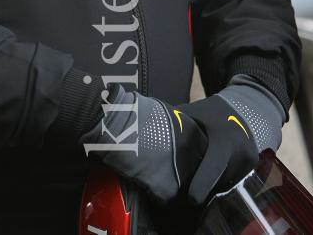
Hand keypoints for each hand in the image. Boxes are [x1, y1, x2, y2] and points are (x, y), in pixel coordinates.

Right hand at [80, 87, 207, 204]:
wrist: (113, 119)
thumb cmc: (130, 112)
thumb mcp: (162, 113)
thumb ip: (175, 128)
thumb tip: (173, 140)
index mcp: (192, 131)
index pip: (199, 155)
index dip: (185, 160)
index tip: (175, 162)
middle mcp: (191, 150)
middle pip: (192, 173)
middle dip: (178, 173)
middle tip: (161, 170)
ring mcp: (180, 168)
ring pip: (181, 189)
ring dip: (167, 185)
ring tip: (152, 178)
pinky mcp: (165, 185)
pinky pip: (164, 200)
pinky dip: (155, 197)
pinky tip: (145, 185)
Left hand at [177, 94, 258, 203]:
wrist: (245, 107)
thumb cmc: (213, 111)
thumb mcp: (194, 113)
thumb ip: (177, 124)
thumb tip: (152, 132)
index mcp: (224, 140)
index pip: (213, 167)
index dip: (202, 184)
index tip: (191, 198)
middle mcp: (241, 153)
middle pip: (218, 182)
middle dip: (202, 188)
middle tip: (183, 193)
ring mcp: (249, 163)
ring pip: (225, 185)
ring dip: (211, 186)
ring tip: (195, 182)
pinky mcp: (252, 169)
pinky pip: (233, 182)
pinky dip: (220, 182)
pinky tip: (209, 176)